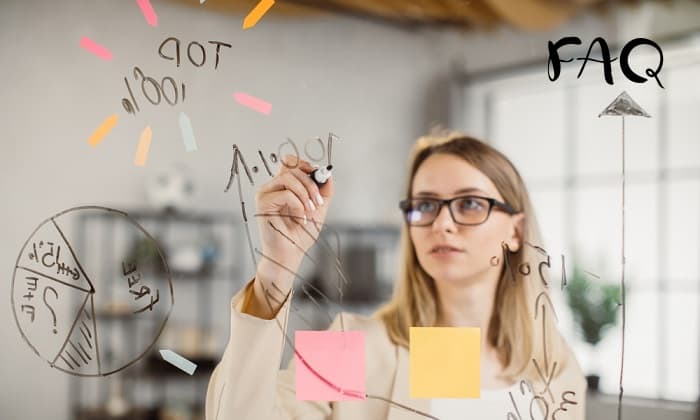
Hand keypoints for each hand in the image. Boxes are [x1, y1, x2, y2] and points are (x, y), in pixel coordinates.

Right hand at [252, 155, 333, 309]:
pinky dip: (297, 205)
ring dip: (305, 194)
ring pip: (288, 178)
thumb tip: (327, 174)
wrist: (291, 253)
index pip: (289, 161)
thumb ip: (324, 190)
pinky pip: (284, 194)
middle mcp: (272, 187)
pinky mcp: (263, 203)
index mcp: (283, 186)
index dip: (304, 164)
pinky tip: (299, 218)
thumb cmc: (300, 234)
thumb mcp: (318, 208)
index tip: (318, 176)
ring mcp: (266, 194)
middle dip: (310, 184)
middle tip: (318, 202)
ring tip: (310, 210)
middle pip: (292, 169)